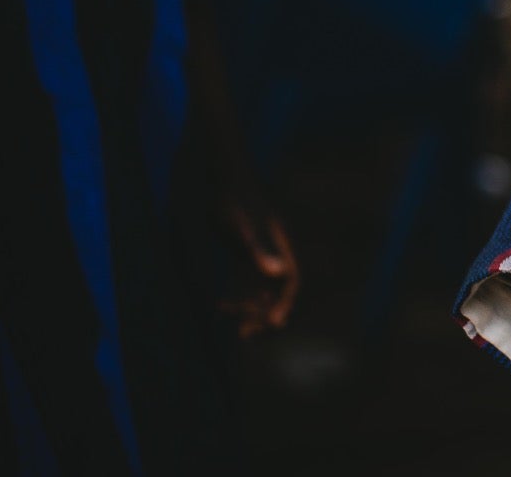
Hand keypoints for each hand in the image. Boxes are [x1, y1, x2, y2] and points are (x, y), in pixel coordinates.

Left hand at [217, 203, 299, 339]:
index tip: (273, 324)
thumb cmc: (232, 200)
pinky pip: (244, 278)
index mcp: (279, 245)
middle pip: (276, 287)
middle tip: (247, 333)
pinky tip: (222, 306)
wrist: (220, 176)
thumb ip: (259, 250)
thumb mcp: (242, 227)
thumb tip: (278, 273)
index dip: (283, 303)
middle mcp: (272, 249)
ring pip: (259, 285)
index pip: (290, 280)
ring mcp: (257, 248)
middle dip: (266, 311)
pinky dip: (238, 294)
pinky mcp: (241, 247)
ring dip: (251, 307)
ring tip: (237, 327)